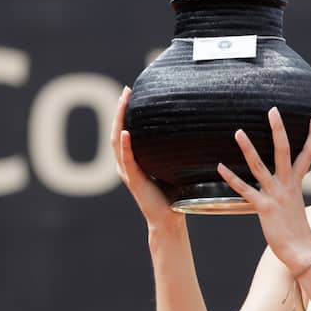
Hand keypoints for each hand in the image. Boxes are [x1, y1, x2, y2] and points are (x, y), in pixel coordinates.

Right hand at [110, 86, 184, 229]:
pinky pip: (127, 160)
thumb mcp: (173, 165)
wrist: (169, 219)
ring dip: (119, 121)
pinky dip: (125, 145)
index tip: (131, 93)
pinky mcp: (134, 181)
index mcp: (133, 160)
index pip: (125, 131)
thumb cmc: (173, 194)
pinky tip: (126, 132)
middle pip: (117, 131)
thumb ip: (175, 150)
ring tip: (123, 103)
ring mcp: (127, 172)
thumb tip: (193, 129)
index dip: (125, 112)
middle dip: (120, 110)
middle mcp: (126, 164)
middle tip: (126, 91)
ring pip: (118, 141)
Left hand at [217, 107, 310, 270]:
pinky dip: (232, 178)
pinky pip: (245, 189)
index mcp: (297, 184)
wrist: (302, 250)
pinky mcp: (264, 207)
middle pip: (284, 150)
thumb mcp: (296, 207)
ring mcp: (275, 194)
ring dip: (248, 148)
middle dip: (278, 129)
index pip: (308, 154)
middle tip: (273, 110)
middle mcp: (287, 185)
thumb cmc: (298, 233)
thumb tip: (286, 192)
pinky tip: (220, 167)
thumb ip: (289, 195)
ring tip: (238, 131)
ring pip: (260, 165)